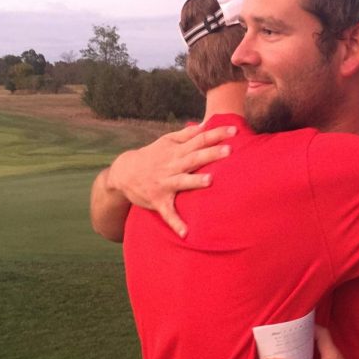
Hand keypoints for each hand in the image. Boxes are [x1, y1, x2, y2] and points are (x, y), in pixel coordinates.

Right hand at [108, 124, 234, 235]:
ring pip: (182, 181)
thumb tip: (204, 125)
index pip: (199, 140)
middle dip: (211, 154)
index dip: (216, 135)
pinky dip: (176, 223)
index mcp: (176, 151)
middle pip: (194, 158)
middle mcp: (172, 166)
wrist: (124, 173)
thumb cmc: (151, 156)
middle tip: (229, 150)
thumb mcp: (166, 141)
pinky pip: (168, 213)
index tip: (234, 131)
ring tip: (210, 180)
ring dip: (195, 181)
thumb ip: (186, 135)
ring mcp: (165, 183)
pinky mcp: (159, 201)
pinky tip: (186, 233)